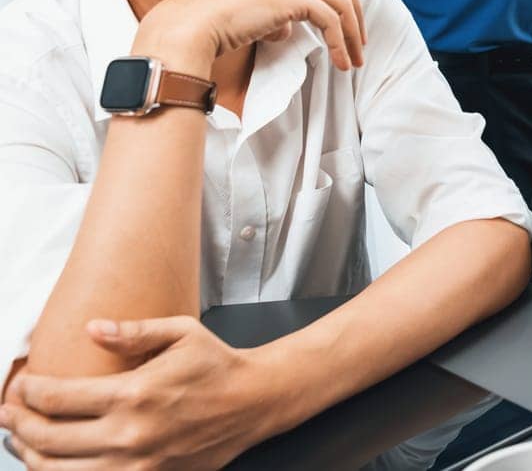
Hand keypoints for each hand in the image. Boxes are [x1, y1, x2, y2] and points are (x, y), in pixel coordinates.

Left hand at [0, 317, 285, 469]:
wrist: (254, 402)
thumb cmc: (217, 364)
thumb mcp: (181, 333)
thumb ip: (133, 332)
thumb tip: (91, 329)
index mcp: (135, 393)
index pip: (58, 398)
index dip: (28, 393)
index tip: (20, 386)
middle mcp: (130, 433)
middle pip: (48, 438)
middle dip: (18, 424)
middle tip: (9, 412)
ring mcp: (137, 464)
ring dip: (30, 456)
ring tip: (21, 440)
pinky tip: (54, 463)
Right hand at [135, 0, 371, 77]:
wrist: (190, 24)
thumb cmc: (213, 24)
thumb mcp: (251, 13)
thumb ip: (275, 14)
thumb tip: (290, 28)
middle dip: (357, 17)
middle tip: (360, 45)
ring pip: (342, 5)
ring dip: (351, 36)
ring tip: (352, 62)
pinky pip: (332, 20)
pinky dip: (340, 42)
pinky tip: (339, 62)